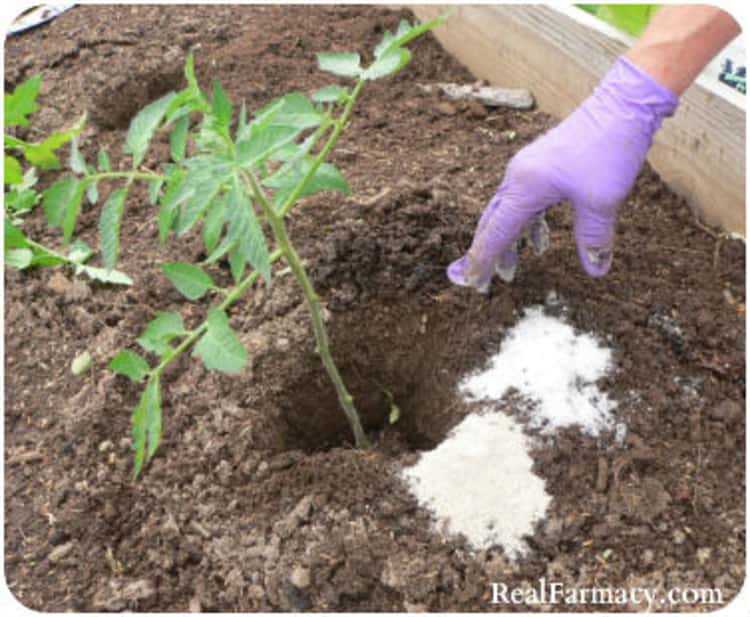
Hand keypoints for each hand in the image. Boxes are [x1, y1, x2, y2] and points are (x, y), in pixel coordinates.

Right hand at [447, 56, 678, 292]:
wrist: (623, 103)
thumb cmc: (608, 148)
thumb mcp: (602, 201)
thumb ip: (593, 238)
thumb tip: (595, 269)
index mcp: (524, 187)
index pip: (496, 232)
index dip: (483, 259)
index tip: (471, 281)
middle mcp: (518, 177)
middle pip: (493, 222)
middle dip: (487, 254)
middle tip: (480, 282)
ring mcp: (528, 169)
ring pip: (508, 213)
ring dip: (507, 242)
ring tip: (509, 270)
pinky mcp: (542, 165)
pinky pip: (525, 202)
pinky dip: (526, 225)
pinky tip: (538, 242)